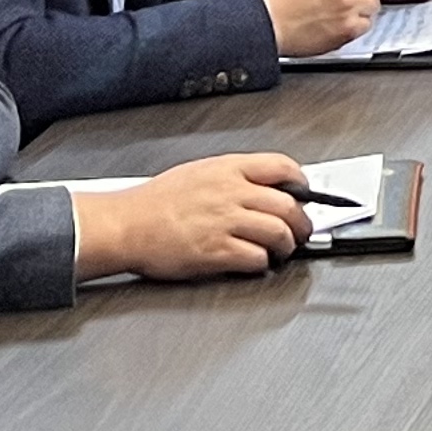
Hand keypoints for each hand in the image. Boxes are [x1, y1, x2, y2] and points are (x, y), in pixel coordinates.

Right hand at [72, 153, 315, 281]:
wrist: (126, 224)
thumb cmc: (153, 202)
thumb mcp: (197, 172)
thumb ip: (231, 177)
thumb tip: (259, 186)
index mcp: (228, 169)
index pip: (281, 166)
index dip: (301, 182)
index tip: (305, 192)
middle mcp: (231, 193)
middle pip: (288, 205)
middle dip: (301, 221)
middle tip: (301, 231)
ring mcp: (226, 222)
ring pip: (278, 232)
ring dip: (286, 245)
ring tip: (282, 251)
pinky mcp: (218, 251)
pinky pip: (257, 258)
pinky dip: (264, 263)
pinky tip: (258, 263)